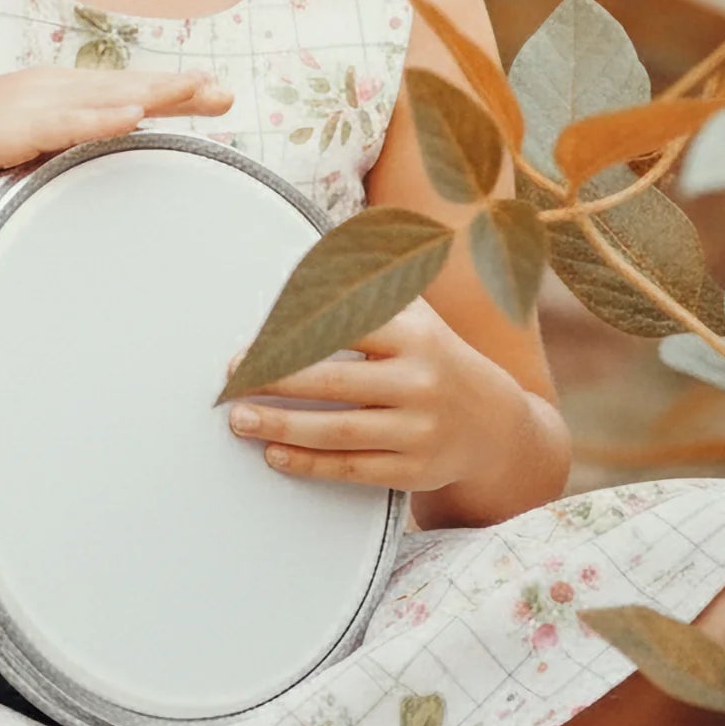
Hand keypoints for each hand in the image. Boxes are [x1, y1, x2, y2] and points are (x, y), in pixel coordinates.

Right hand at [0, 64, 232, 197]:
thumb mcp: (5, 142)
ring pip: (108, 96)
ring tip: (200, 92)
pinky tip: (134, 115)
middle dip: (179, 88)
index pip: (120, 87)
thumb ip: (42, 146)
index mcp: (47, 92)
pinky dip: (103, 117)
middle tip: (226, 93)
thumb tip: (71, 163)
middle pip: (127, 85)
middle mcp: (47, 89)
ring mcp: (31, 106)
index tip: (209, 92)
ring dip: (157, 93)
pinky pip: (66, 123)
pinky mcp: (12, 129)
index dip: (166, 89)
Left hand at [224, 296, 519, 493]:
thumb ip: (367, 285)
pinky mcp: (415, 471)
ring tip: (239, 420)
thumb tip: (312, 253)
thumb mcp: (414, 313)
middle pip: (334, 382)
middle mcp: (420, 381)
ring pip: (338, 431)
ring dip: (282, 426)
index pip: (344, 329)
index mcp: (415, 334)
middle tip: (230, 381)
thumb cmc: (433, 356)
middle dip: (275, 382)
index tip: (250, 342)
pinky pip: (352, 468)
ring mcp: (419, 430)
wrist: (495, 424)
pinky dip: (310, 464)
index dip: (293, 334)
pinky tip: (275, 454)